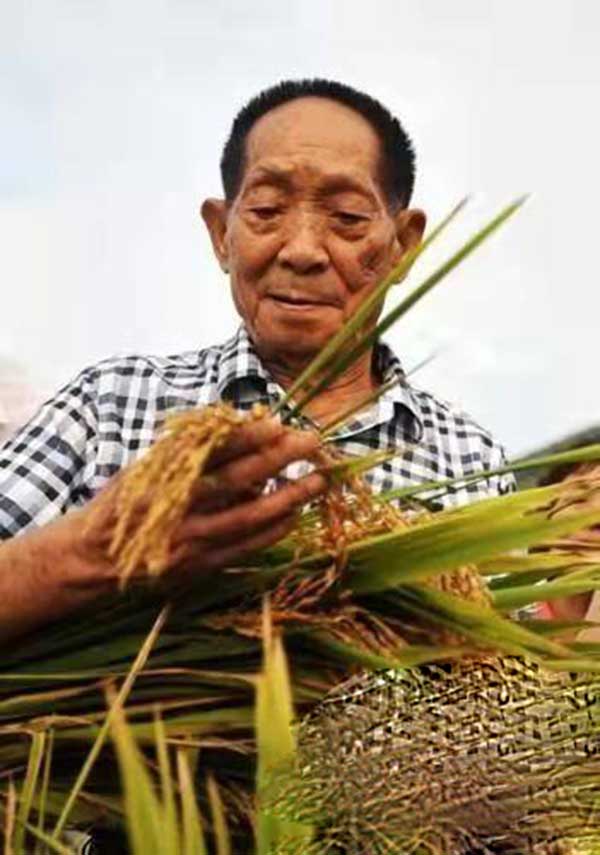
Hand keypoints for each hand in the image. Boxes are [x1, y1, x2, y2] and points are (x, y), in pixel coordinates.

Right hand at [77, 416, 325, 582]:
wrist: (95, 557)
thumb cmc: (125, 502)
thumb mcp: (147, 466)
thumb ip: (187, 450)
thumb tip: (239, 428)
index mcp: (161, 475)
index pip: (210, 450)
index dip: (246, 436)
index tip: (277, 422)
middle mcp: (177, 506)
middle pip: (236, 479)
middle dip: (277, 458)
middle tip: (311, 442)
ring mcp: (190, 539)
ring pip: (248, 516)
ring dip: (287, 497)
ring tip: (318, 480)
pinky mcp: (200, 565)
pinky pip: (246, 546)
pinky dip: (273, 531)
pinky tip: (295, 515)